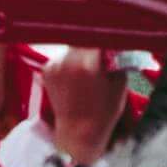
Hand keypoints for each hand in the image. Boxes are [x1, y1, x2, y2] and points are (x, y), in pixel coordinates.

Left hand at [24, 44, 129, 165]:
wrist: (78, 133)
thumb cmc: (104, 110)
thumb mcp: (119, 82)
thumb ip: (116, 58)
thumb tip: (115, 42)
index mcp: (89, 62)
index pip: (99, 34)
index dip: (106, 33)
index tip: (112, 34)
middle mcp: (68, 59)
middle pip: (83, 37)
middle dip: (93, 41)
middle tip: (101, 49)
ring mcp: (55, 64)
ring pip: (72, 47)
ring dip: (81, 51)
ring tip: (89, 67)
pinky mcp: (47, 69)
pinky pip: (62, 57)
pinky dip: (70, 62)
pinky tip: (77, 76)